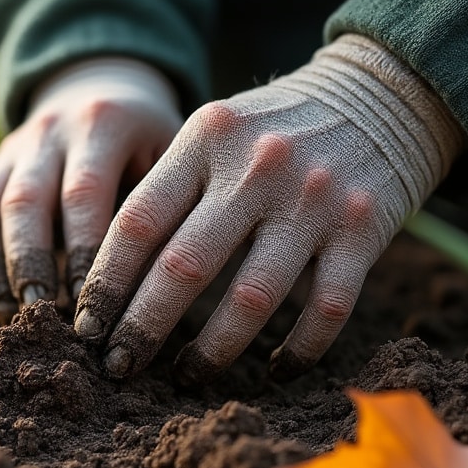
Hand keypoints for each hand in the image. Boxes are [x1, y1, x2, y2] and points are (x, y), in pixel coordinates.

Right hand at [0, 57, 183, 308]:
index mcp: (101, 122)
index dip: (84, 249)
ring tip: (5, 308)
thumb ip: (162, 202)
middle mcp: (48, 130)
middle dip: (29, 260)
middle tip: (38, 308)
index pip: (84, 191)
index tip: (92, 300)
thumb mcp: (171, 152)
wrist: (105, 87)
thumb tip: (155, 284)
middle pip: (25, 199)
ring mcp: (12, 149)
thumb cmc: (150, 140)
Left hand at [73, 34, 467, 380]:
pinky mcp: (364, 231)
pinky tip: (274, 371)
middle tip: (118, 367)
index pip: (138, 222)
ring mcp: (313, 201)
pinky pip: (325, 311)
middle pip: (182, 266)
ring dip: (213, 351)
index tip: (85, 328)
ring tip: (187, 376)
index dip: (105, 283)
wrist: (382, 90)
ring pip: (250, 299)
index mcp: (206, 140)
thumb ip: (168, 188)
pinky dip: (297, 350)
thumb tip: (107, 280)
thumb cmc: (273, 128)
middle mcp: (257, 168)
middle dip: (142, 328)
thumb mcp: (214, 132)